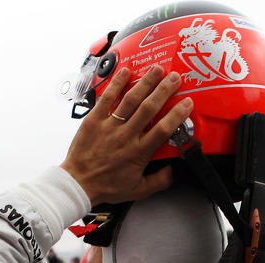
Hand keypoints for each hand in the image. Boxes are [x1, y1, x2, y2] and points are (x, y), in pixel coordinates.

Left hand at [60, 65, 193, 205]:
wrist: (78, 183)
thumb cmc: (105, 186)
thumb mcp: (138, 190)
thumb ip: (159, 181)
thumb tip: (173, 172)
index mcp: (139, 152)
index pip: (163, 129)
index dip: (177, 114)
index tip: (187, 103)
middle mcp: (126, 136)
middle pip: (149, 108)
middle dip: (164, 90)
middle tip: (175, 78)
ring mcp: (110, 126)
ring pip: (131, 99)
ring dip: (145, 82)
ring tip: (157, 70)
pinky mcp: (94, 120)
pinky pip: (107, 98)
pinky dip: (117, 83)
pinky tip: (126, 72)